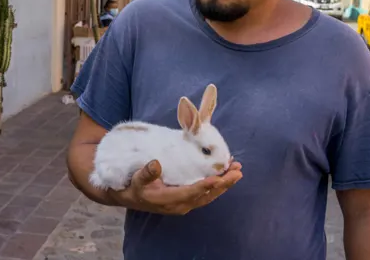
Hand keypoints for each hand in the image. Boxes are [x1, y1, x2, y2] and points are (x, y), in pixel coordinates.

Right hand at [108, 160, 242, 214]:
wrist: (132, 197)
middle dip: (223, 184)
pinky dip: (218, 184)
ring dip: (224, 184)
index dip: (205, 185)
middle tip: (237, 171)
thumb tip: (156, 164)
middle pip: (206, 195)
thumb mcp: (137, 179)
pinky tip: (225, 174)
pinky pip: (206, 193)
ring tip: (237, 170)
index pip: (191, 193)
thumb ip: (147, 173)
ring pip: (209, 195)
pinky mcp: (188, 200)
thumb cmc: (135, 186)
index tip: (218, 178)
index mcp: (169, 200)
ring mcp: (186, 203)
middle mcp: (181, 204)